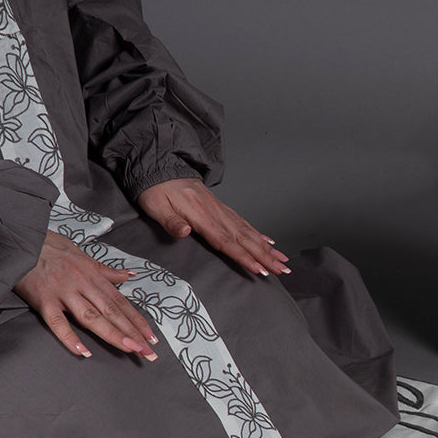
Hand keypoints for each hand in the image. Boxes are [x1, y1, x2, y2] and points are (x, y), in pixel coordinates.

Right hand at [13, 231, 157, 360]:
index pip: (121, 303)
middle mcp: (83, 285)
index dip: (138, 321)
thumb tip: (129, 275)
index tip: (151, 338)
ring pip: (92, 317)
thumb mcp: (83, 254)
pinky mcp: (43, 299)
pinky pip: (57, 322)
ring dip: (113, 334)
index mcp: (94, 276)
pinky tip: (83, 352)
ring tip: (130, 349)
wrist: (18, 237)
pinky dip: (70, 337)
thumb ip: (106, 270)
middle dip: (133, 333)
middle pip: (112, 312)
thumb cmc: (49, 245)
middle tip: (148, 352)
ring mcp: (64, 292)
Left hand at [137, 177, 289, 277]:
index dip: (244, 256)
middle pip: (245, 240)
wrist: (160, 167)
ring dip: (267, 249)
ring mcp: (221, 211)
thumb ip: (170, 221)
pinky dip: (259, 234)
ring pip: (249, 233)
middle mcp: (216, 214)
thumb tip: (185, 231)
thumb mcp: (155, 205)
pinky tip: (270, 242)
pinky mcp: (222, 210)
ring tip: (283, 261)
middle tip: (282, 270)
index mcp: (201, 216)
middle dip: (266, 257)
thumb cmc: (155, 190)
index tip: (259, 269)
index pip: (226, 241)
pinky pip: (245, 224)